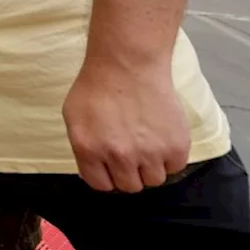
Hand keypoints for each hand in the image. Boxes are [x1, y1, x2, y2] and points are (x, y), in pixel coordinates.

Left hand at [62, 58, 190, 192]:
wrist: (128, 63)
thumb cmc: (98, 86)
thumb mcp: (73, 116)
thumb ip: (83, 147)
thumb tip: (94, 169)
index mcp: (88, 149)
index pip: (101, 184)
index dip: (107, 175)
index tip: (111, 167)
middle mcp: (118, 156)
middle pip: (129, 186)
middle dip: (129, 172)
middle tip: (131, 152)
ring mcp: (149, 152)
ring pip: (154, 180)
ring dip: (151, 166)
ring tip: (147, 143)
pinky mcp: (175, 146)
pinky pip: (175, 167)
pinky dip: (170, 157)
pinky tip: (161, 136)